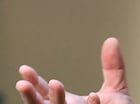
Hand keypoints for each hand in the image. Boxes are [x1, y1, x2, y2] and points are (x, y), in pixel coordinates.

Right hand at [16, 37, 133, 103]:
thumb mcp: (116, 89)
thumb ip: (112, 67)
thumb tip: (111, 40)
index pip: (44, 93)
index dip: (33, 82)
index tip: (23, 69)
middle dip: (32, 96)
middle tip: (24, 82)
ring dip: (55, 101)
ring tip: (56, 84)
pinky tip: (93, 95)